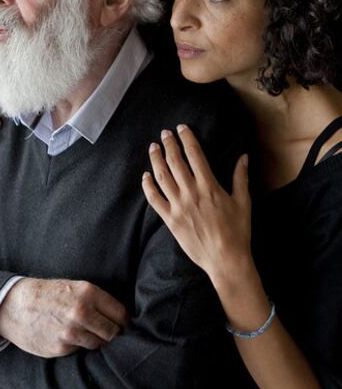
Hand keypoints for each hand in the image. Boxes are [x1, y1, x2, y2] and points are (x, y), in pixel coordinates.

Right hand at [0, 277, 128, 358]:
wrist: (14, 305)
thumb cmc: (49, 294)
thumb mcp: (75, 287)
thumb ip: (97, 301)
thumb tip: (120, 318)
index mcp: (88, 293)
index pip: (121, 314)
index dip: (123, 321)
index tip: (122, 324)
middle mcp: (82, 312)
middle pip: (113, 332)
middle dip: (112, 334)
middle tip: (107, 332)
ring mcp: (71, 332)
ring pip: (99, 344)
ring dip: (96, 341)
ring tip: (86, 333)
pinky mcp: (60, 348)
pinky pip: (80, 350)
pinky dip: (78, 346)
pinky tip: (69, 337)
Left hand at [141, 124, 251, 283]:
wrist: (225, 259)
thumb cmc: (237, 231)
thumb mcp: (243, 202)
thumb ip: (241, 177)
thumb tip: (244, 156)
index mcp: (209, 186)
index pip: (195, 155)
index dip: (187, 139)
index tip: (182, 128)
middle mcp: (191, 193)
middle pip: (175, 162)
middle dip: (169, 145)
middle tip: (164, 134)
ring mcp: (178, 206)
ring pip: (162, 177)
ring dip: (156, 160)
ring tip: (153, 148)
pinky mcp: (170, 220)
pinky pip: (154, 199)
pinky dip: (148, 186)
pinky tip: (145, 176)